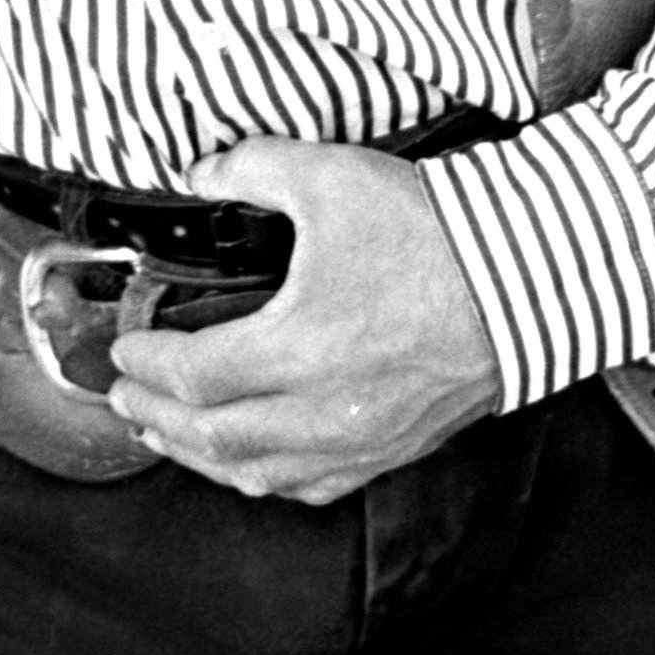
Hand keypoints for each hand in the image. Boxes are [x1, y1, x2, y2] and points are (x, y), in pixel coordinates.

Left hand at [106, 137, 501, 505]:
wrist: (527, 278)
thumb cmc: (435, 232)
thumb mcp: (329, 175)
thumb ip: (251, 167)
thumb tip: (202, 172)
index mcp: (298, 347)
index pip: (192, 376)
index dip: (147, 364)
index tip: (126, 347)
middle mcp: (323, 410)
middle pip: (212, 438)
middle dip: (158, 418)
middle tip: (126, 398)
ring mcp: (360, 440)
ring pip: (258, 474)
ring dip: (202, 457)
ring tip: (169, 434)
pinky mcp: (393, 450)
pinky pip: (312, 487)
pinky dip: (265, 478)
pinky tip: (250, 465)